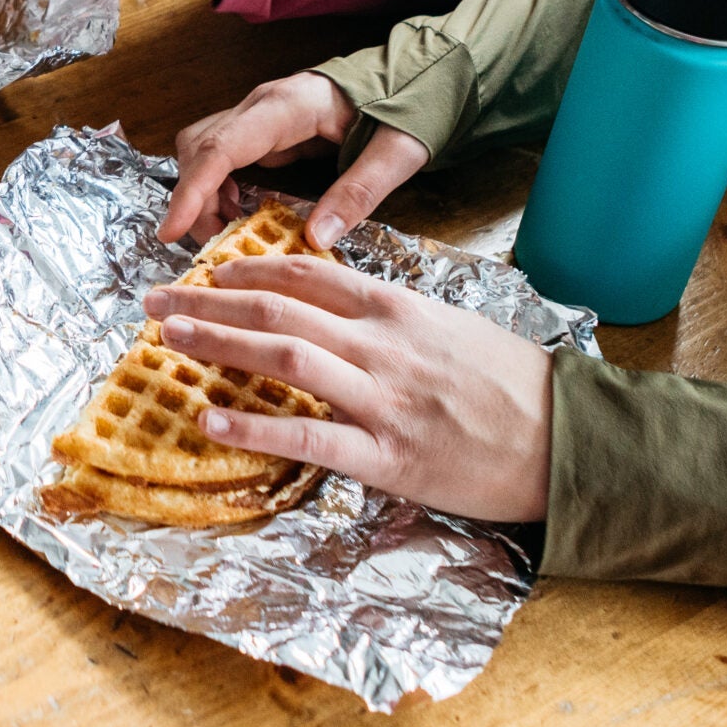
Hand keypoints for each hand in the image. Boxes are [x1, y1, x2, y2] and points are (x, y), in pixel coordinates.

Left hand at [145, 254, 553, 522]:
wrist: (571, 440)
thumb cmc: (514, 387)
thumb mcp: (451, 329)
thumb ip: (391, 319)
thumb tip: (335, 310)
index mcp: (398, 309)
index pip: (307, 273)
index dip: (247, 269)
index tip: (205, 272)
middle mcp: (383, 345)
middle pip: (279, 307)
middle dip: (208, 300)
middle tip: (155, 301)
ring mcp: (384, 400)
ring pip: (285, 357)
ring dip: (217, 344)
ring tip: (167, 340)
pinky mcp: (388, 457)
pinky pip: (309, 438)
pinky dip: (255, 425)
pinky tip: (210, 418)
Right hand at [162, 73, 428, 250]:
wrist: (419, 75)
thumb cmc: (409, 106)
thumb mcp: (396, 152)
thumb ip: (358, 193)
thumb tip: (316, 239)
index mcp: (289, 105)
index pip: (221, 147)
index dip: (191, 191)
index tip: (172, 231)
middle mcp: (264, 105)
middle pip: (200, 147)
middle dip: (193, 198)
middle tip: (213, 244)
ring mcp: (262, 114)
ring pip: (204, 150)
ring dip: (202, 193)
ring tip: (226, 233)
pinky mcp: (267, 128)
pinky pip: (224, 155)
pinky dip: (218, 187)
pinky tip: (240, 213)